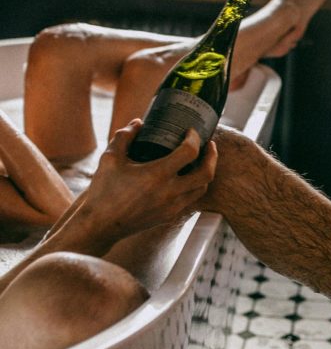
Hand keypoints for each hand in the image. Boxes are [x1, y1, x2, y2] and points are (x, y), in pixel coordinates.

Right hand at [75, 120, 216, 246]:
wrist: (100, 225)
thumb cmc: (104, 190)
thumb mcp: (110, 158)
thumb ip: (124, 136)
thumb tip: (138, 123)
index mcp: (157, 175)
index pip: (189, 152)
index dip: (194, 138)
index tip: (190, 131)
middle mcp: (169, 192)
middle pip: (206, 173)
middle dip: (212, 156)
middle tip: (209, 144)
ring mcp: (171, 206)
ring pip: (201, 189)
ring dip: (205, 172)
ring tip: (200, 160)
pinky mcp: (169, 216)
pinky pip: (190, 200)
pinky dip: (193, 187)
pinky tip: (186, 178)